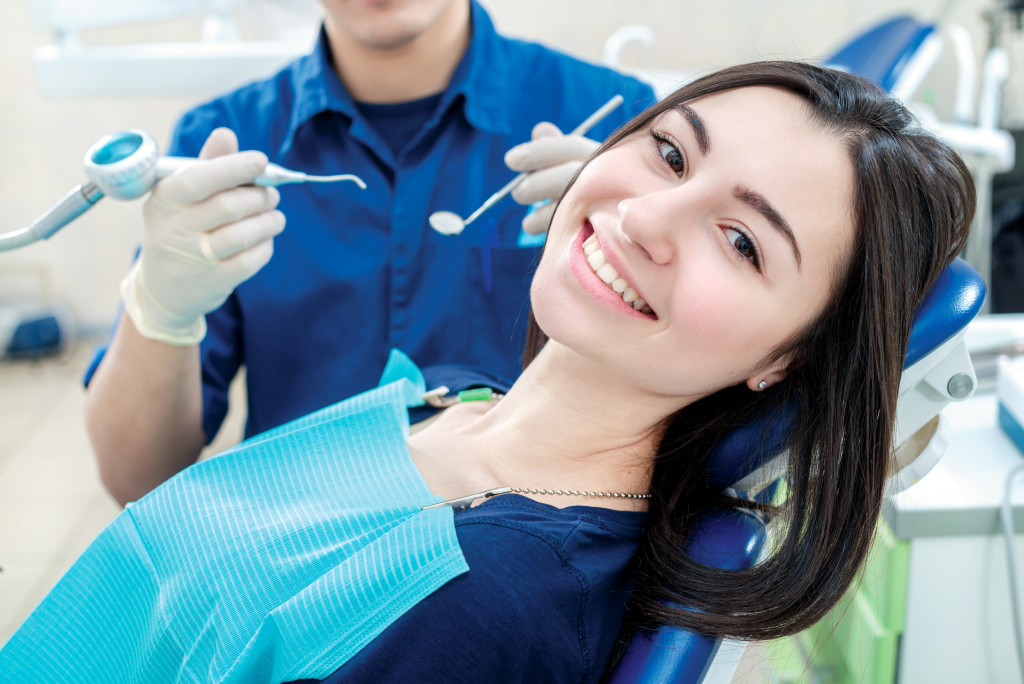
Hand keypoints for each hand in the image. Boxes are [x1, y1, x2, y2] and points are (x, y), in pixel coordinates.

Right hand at [122, 128, 285, 344]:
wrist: (163, 289)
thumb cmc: (180, 228)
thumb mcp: (182, 198)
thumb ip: (206, 166)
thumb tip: (226, 134)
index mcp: (163, 200)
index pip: (197, 179)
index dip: (232, 168)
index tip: (261, 160)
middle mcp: (172, 230)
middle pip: (227, 207)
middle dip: (259, 197)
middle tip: (271, 194)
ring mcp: (190, 259)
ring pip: (242, 235)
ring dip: (269, 222)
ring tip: (275, 217)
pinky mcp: (210, 283)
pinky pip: (249, 261)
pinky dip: (265, 247)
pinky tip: (265, 240)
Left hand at [504, 122, 598, 234]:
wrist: (617, 228)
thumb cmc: (592, 189)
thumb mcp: (578, 165)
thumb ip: (558, 148)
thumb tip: (540, 130)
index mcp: (606, 158)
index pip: (571, 147)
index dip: (538, 151)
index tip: (510, 160)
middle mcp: (609, 181)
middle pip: (566, 177)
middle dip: (534, 184)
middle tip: (519, 192)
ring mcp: (603, 208)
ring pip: (561, 207)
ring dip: (535, 212)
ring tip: (526, 215)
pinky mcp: (593, 233)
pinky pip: (557, 229)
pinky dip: (537, 225)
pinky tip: (532, 225)